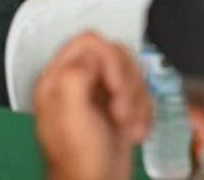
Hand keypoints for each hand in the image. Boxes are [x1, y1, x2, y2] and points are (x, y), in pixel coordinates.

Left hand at [33, 32, 151, 179]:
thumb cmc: (79, 161)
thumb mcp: (70, 116)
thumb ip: (76, 77)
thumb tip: (93, 56)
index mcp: (59, 80)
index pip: (89, 42)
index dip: (108, 59)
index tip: (113, 85)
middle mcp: (79, 83)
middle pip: (116, 55)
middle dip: (126, 83)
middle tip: (119, 109)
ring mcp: (100, 94)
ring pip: (132, 72)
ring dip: (137, 100)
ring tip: (126, 123)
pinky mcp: (119, 105)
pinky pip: (142, 92)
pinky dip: (144, 111)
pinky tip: (133, 129)